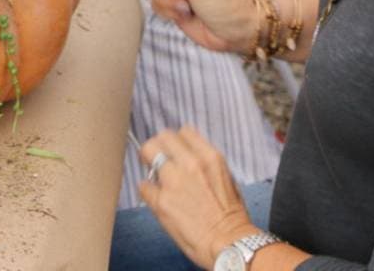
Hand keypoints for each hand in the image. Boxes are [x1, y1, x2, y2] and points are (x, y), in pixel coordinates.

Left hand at [139, 127, 256, 268]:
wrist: (228, 242)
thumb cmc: (230, 216)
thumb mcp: (226, 178)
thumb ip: (205, 163)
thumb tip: (188, 158)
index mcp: (209, 157)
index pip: (183, 132)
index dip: (176, 141)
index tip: (173, 149)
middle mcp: (190, 164)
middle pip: (161, 137)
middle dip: (158, 147)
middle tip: (157, 159)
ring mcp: (173, 181)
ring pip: (148, 154)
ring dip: (150, 166)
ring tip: (156, 179)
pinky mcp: (161, 201)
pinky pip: (143, 185)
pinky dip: (147, 190)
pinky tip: (156, 198)